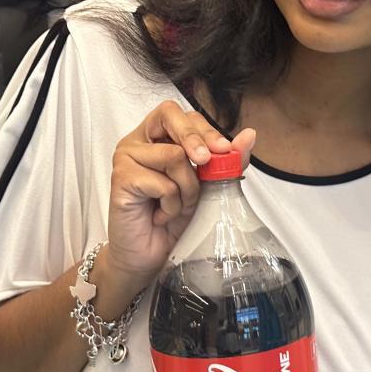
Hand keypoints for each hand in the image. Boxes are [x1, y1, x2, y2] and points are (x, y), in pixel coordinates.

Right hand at [106, 100, 257, 284]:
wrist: (149, 257)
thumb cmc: (173, 220)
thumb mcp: (207, 186)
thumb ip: (225, 161)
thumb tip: (249, 135)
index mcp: (157, 136)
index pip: (182, 114)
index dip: (205, 128)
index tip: (225, 149)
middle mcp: (138, 141)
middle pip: (170, 115)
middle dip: (196, 138)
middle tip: (206, 161)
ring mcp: (126, 157)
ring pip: (174, 155)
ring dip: (187, 188)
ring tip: (177, 207)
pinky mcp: (121, 178)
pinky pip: (162, 182)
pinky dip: (171, 204)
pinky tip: (160, 216)